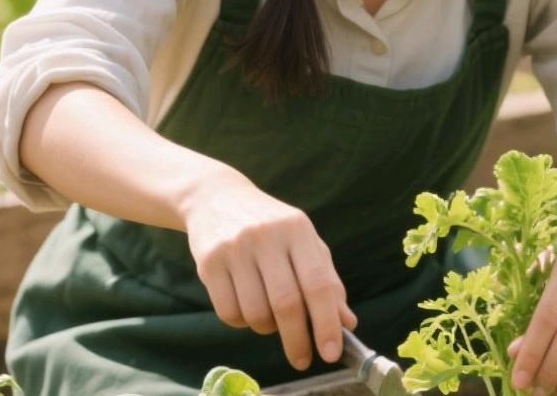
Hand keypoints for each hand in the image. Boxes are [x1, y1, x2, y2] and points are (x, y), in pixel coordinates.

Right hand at [182, 169, 357, 371]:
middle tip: (303, 359)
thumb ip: (327, 279)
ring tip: (270, 316)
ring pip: (256, 313)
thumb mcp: (303, 241)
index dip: (327, 321)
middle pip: (286, 303)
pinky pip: (229, 313)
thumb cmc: (271, 225)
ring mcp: (235, 248)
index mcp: (297, 228)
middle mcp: (266, 235)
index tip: (332, 352)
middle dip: (298, 339)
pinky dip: (242, 322)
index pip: (317, 282)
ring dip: (267, 328)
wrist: (217, 197)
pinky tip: (246, 306)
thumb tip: (347, 323)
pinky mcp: (209, 262)